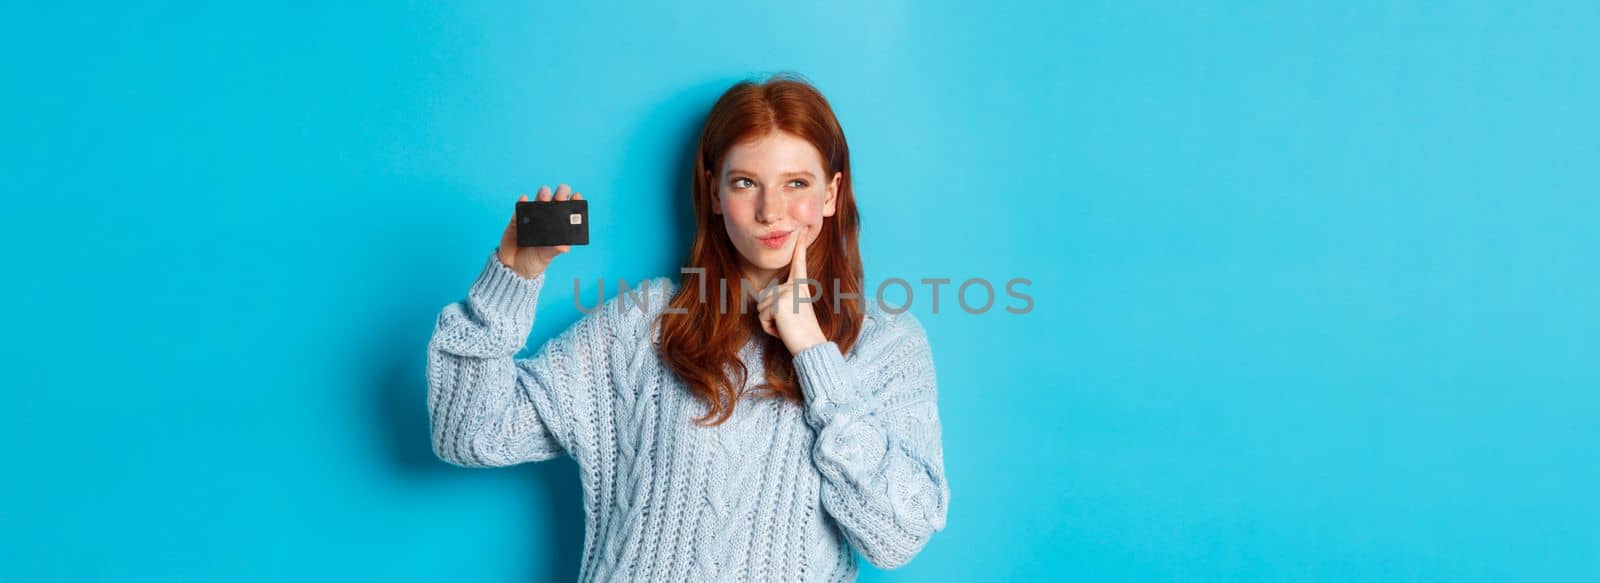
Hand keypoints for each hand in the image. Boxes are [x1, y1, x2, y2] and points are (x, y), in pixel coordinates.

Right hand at [497, 184, 582, 278]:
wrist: (514, 266)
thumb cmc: (534, 260)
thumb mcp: (547, 256)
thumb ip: (555, 249)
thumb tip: (565, 247)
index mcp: (559, 226)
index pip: (569, 209)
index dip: (574, 200)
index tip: (577, 197)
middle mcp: (548, 218)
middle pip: (556, 198)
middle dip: (560, 193)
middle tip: (560, 198)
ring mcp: (533, 216)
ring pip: (540, 197)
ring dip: (543, 193)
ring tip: (544, 198)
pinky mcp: (518, 218)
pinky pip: (521, 206)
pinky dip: (523, 200)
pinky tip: (524, 199)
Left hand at [757, 225, 828, 355]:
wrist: (811, 346)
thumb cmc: (801, 333)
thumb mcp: (792, 311)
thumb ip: (781, 301)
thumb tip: (762, 300)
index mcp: (800, 286)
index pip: (799, 264)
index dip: (800, 247)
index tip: (802, 230)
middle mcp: (794, 286)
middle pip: (764, 296)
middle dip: (769, 315)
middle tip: (788, 324)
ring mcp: (786, 293)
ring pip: (760, 307)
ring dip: (768, 322)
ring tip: (786, 327)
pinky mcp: (779, 303)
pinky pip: (761, 316)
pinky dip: (768, 328)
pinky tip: (783, 330)